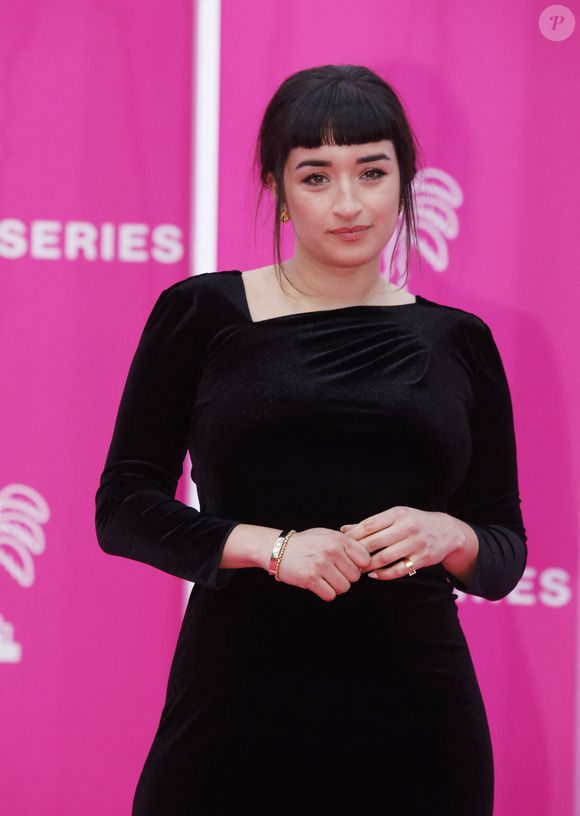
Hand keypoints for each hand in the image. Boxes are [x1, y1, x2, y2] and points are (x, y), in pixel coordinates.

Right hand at [275, 527, 371, 601]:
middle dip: (345, 577)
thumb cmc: (306, 543)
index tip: (348, 565)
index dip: (358, 566)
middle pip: (355, 577)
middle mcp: (331, 550)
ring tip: (324, 577)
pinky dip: (325, 593)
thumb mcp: (327, 535)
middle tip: (332, 572)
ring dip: (335, 586)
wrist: (278, 549)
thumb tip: (369, 557)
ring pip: (344, 588)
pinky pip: (330, 595)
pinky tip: (318, 584)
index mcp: (338, 539)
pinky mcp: (310, 578)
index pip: (365, 559)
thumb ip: (347, 543)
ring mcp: (321, 564)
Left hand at [340, 506, 463, 580]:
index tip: (342, 544)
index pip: (369, 525)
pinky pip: (399, 569)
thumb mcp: (396, 517)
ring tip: (359, 569)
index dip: (353, 536)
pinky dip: (384, 574)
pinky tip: (374, 575)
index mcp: (398, 514)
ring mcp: (416, 543)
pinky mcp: (422, 558)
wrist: (447, 531)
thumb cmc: (415, 522)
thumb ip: (371, 524)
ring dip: (369, 565)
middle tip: (347, 560)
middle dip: (358, 552)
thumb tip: (344, 529)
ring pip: (385, 557)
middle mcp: (407, 527)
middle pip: (375, 541)